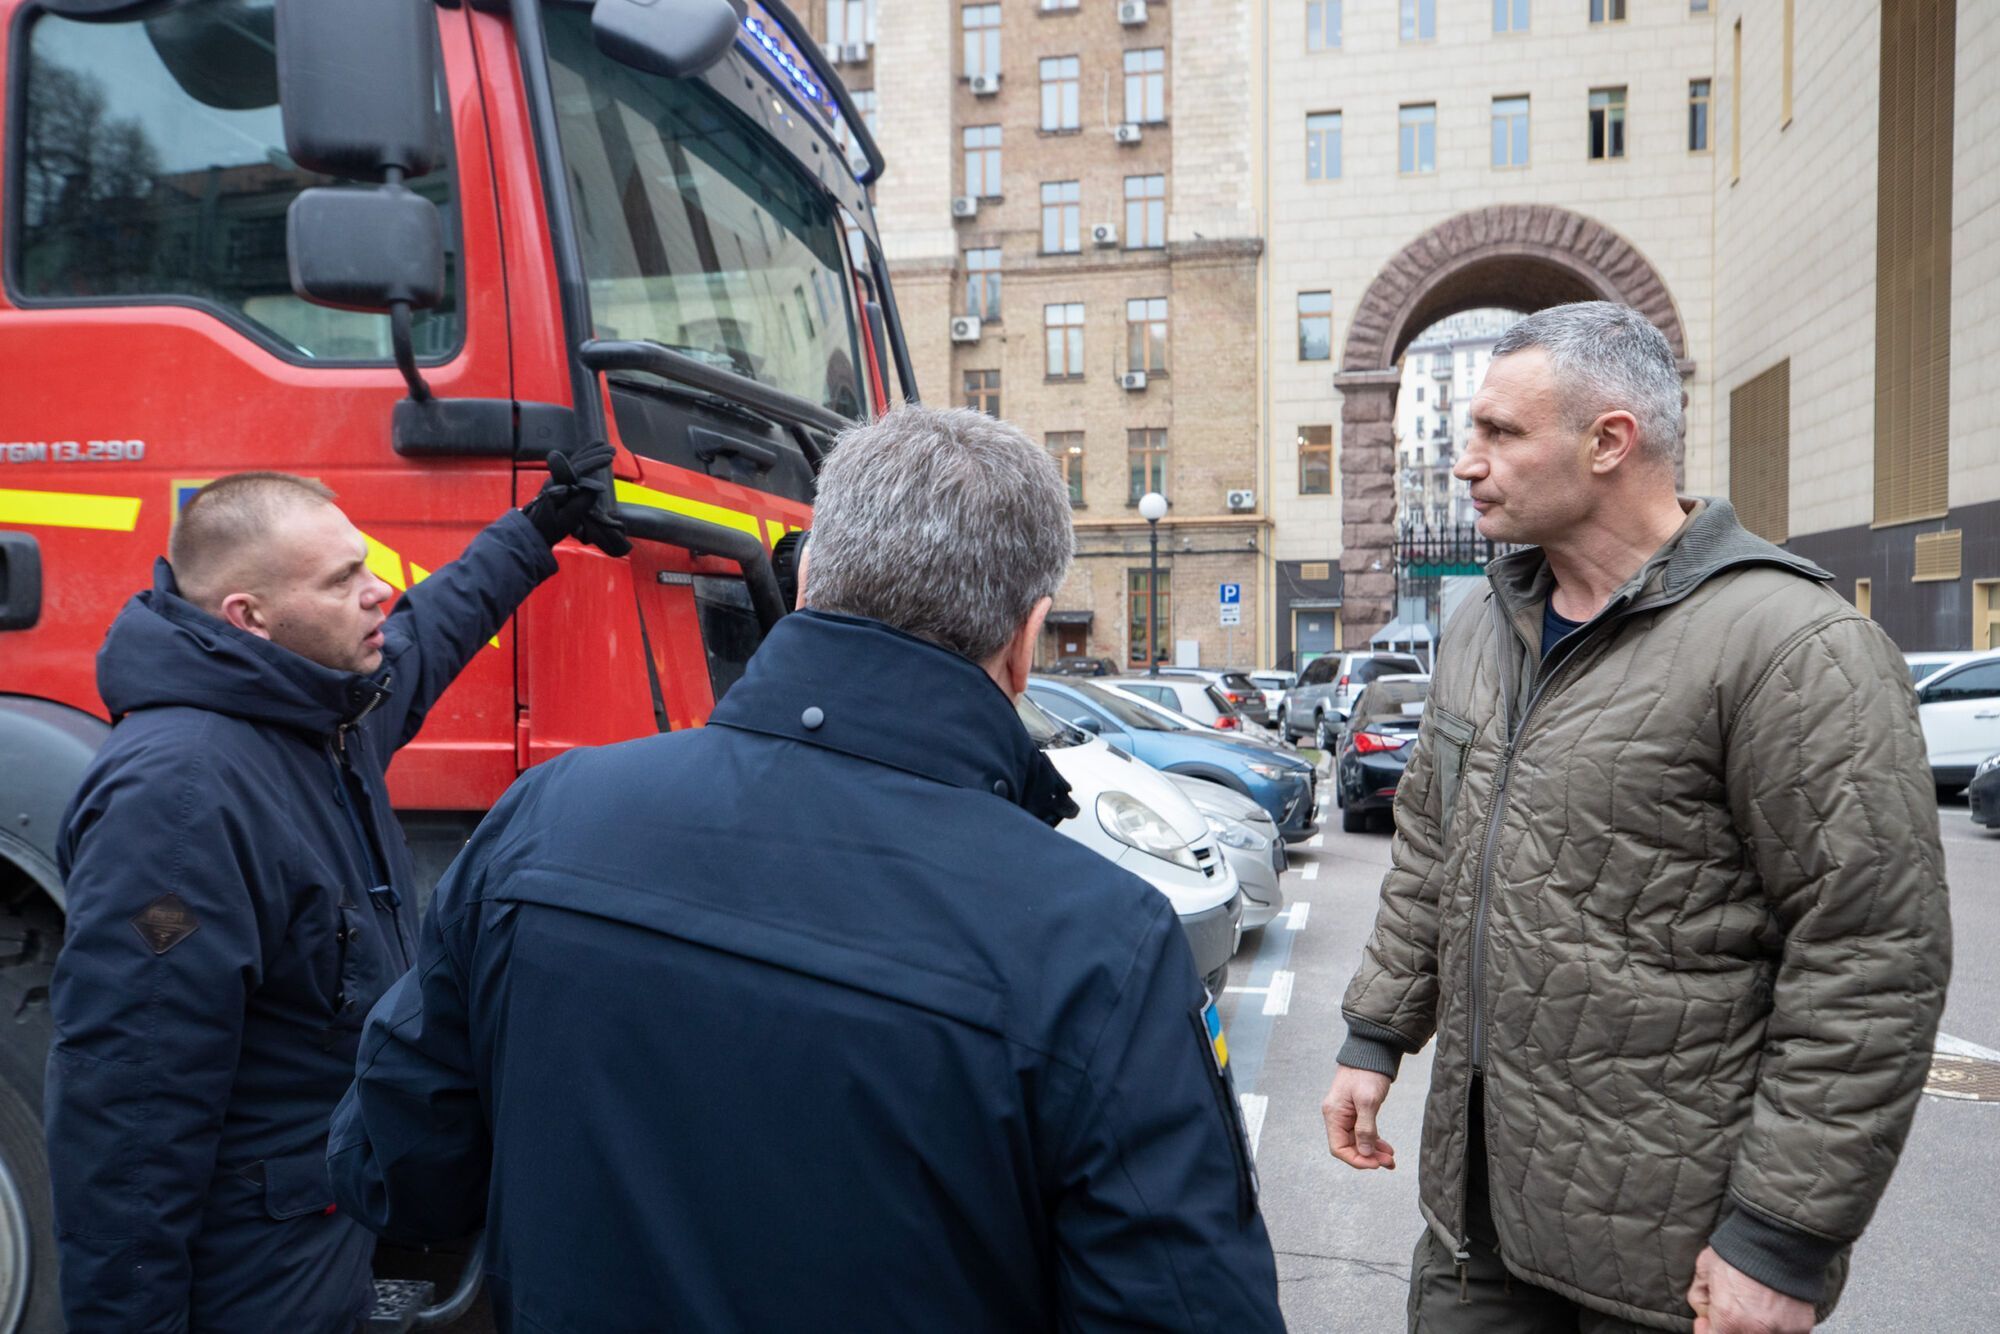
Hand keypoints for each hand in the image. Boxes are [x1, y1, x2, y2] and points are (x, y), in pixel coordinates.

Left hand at [524, 443, 630, 554]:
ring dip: (589, 452)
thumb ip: (580, 503)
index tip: (609, 460)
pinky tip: (589, 454)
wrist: (533, 530)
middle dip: (595, 454)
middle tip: (612, 450)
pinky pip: (572, 465)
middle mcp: (556, 478)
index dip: (594, 462)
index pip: (578, 469)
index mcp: (557, 485)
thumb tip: (597, 488)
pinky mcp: (558, 482)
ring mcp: (556, 479)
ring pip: (574, 460)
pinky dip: (582, 457)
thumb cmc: (550, 528)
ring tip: (603, 444)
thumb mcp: (566, 520)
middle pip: (577, 461)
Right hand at [1320, 1065, 1395, 1169]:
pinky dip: (1374, 1142)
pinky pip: (1363, 1133)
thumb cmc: (1367, 1072)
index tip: (1376, 1163)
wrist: (1371, 1051)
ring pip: (1358, 1142)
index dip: (1357, 1159)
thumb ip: (1365, 1128)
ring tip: (1391, 1159)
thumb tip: (1365, 1152)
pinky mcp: (1357, 1112)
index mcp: (1334, 1114)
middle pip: (1349, 1147)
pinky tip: (1386, 1148)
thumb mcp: (1368, 1101)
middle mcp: (1337, 1117)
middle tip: (1389, 1162)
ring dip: (1373, 1152)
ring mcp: (1346, 1115)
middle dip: (1369, 1157)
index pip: (1339, 1148)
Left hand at [1687, 1247, 1814, 1333]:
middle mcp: (1756, 1330)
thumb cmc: (1740, 1249)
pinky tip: (1771, 1305)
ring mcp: (1781, 1330)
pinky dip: (1775, 1323)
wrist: (1779, 1237)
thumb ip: (1700, 1298)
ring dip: (1754, 1325)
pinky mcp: (1800, 1326)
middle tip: (1731, 1310)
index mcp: (1729, 1318)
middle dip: (1730, 1325)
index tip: (1706, 1321)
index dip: (1706, 1330)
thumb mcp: (1705, 1268)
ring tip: (1753, 1303)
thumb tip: (1704, 1315)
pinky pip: (1783, 1331)